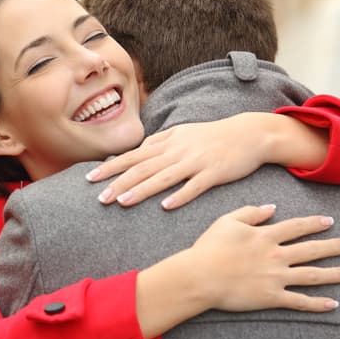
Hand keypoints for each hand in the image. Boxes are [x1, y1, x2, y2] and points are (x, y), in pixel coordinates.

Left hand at [86, 113, 326, 209]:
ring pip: (163, 177)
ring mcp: (196, 161)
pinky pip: (194, 186)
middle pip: (143, 168)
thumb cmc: (212, 135)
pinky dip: (180, 195)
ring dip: (142, 190)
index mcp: (168, 142)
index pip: (133, 156)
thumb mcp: (182, 133)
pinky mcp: (214, 172)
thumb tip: (137, 151)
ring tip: (122, 202)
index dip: (111, 167)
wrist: (249, 133)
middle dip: (119, 182)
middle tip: (99, 198)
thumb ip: (159, 142)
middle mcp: (177, 151)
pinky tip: (166, 206)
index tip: (90, 178)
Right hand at [188, 205, 339, 312]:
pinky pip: (299, 301)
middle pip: (311, 250)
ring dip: (333, 273)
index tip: (329, 222)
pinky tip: (333, 304)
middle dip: (333, 246)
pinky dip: (317, 304)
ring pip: (312, 275)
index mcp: (265, 236)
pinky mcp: (271, 297)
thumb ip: (250, 213)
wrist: (200, 276)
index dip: (314, 223)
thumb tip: (272, 208)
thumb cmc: (208, 248)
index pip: (296, 227)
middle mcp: (275, 255)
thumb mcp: (226, 221)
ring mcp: (276, 277)